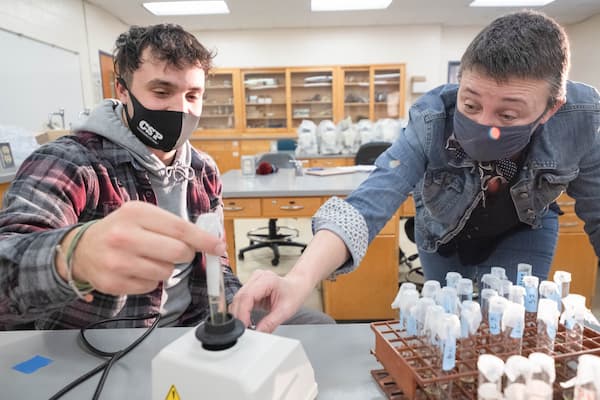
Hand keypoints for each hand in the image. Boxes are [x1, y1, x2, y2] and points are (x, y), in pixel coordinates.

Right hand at [56, 201, 226, 294]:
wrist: (81, 249)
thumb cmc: (120, 230)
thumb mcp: (142, 215)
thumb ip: (172, 225)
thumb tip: (209, 239)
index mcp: (136, 213)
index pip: (180, 228)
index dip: (204, 239)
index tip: (219, 246)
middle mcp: (124, 237)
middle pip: (178, 253)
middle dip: (185, 254)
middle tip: (177, 251)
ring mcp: (117, 262)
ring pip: (166, 272)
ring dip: (166, 267)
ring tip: (148, 258)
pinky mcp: (114, 283)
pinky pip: (151, 286)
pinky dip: (151, 280)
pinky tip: (137, 270)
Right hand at [229, 269, 308, 332]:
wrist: (297, 287)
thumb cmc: (293, 294)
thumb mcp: (285, 311)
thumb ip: (270, 323)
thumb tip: (257, 333)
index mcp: (267, 280)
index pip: (247, 296)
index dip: (242, 313)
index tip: (243, 326)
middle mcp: (257, 277)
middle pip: (239, 297)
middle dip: (239, 315)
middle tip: (243, 329)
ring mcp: (252, 281)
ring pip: (237, 298)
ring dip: (239, 313)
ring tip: (246, 326)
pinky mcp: (250, 287)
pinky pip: (241, 299)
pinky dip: (241, 310)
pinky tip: (246, 319)